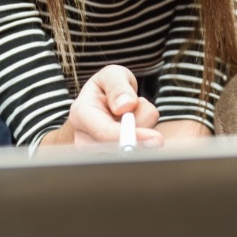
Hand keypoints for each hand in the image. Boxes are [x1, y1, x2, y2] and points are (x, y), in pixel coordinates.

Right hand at [42, 65, 162, 147]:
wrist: (105, 102)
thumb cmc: (108, 87)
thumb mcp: (113, 75)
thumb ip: (118, 86)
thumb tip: (126, 106)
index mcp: (80, 115)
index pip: (105, 132)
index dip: (131, 136)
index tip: (155, 138)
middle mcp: (84, 139)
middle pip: (119, 148)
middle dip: (141, 136)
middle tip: (150, 120)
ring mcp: (96, 154)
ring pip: (132, 152)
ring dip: (144, 132)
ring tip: (135, 116)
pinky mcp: (110, 161)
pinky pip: (137, 155)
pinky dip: (145, 140)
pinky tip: (137, 130)